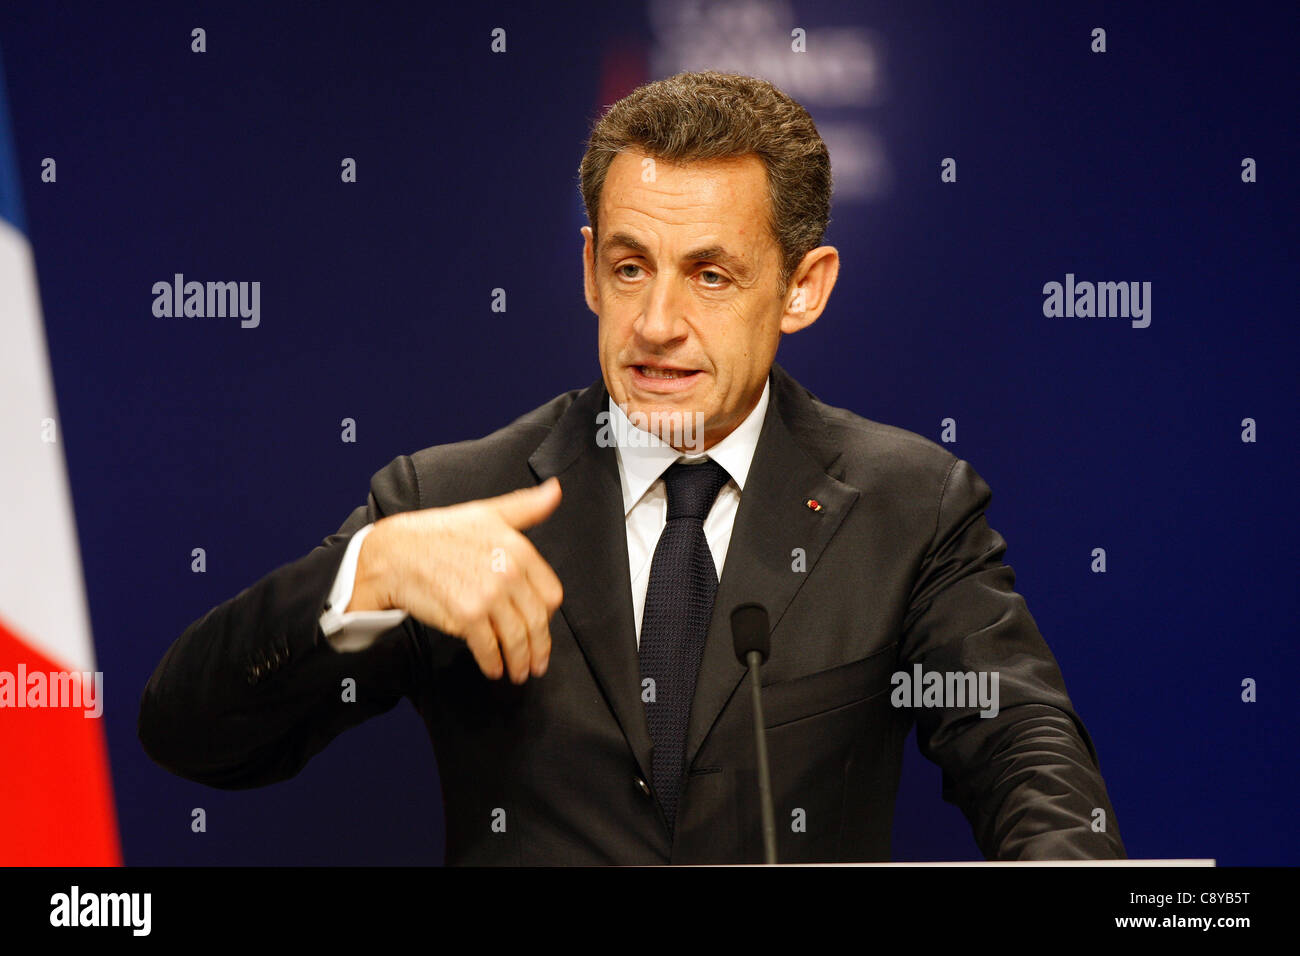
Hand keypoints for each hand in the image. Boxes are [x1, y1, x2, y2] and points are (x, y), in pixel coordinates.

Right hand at [349, 477, 563, 682]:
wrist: (396, 553)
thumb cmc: (440, 532)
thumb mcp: (488, 513)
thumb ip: (527, 507)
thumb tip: (555, 491)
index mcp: (518, 549)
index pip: (550, 594)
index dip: (547, 616)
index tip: (543, 626)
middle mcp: (508, 574)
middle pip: (537, 622)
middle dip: (539, 648)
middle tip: (537, 662)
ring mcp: (488, 597)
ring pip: (516, 639)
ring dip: (520, 662)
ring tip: (519, 672)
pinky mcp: (466, 617)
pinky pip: (489, 648)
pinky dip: (494, 663)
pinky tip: (495, 669)